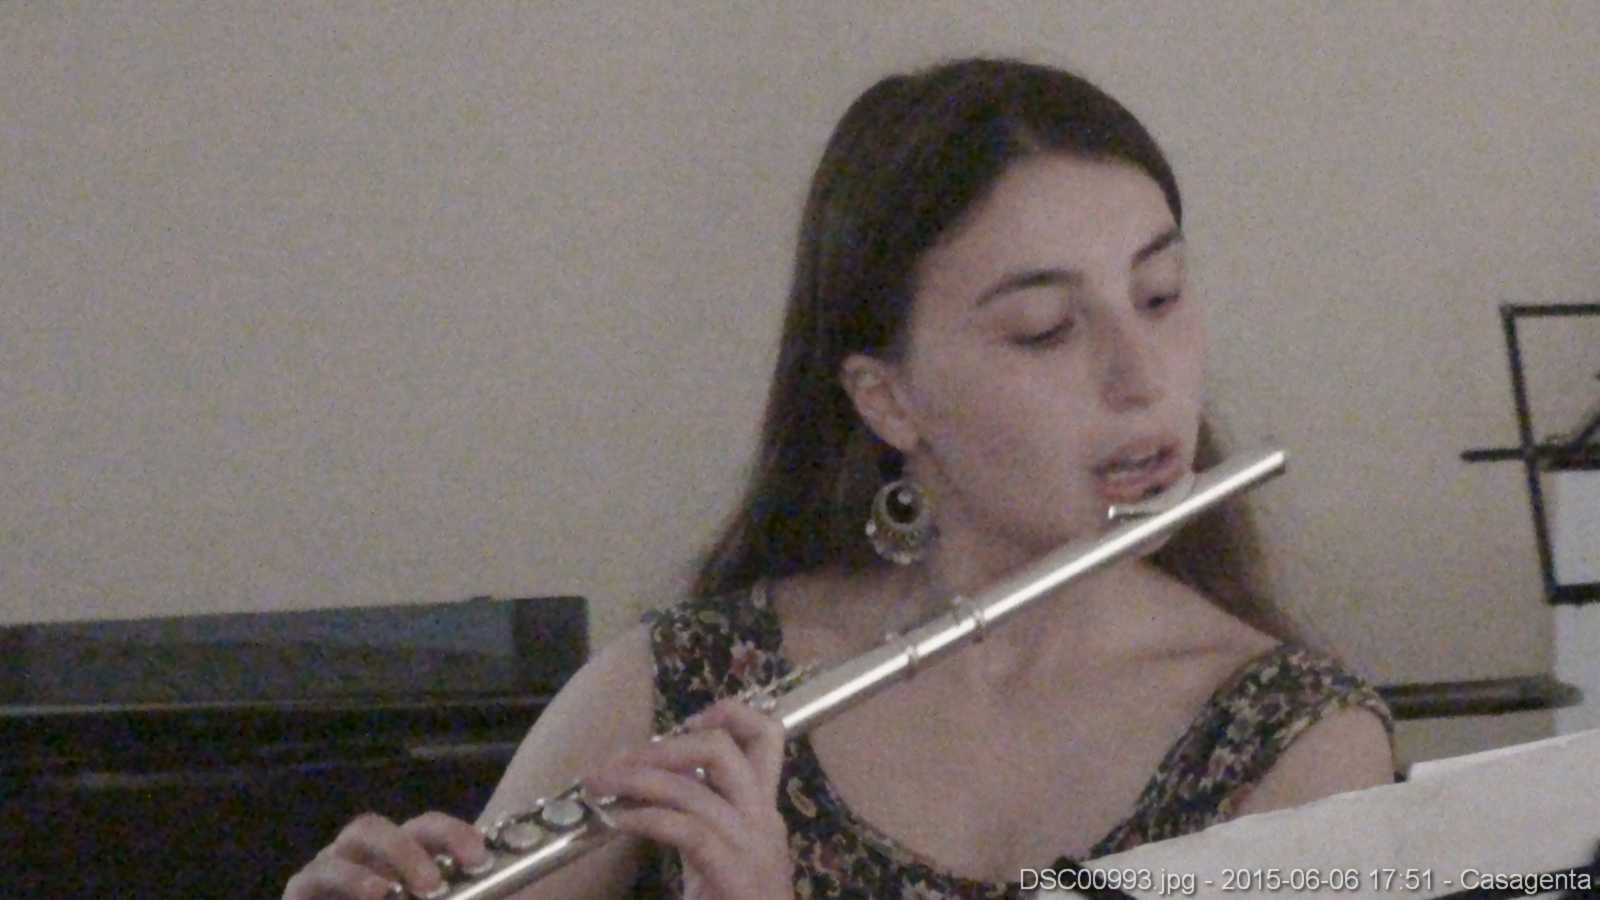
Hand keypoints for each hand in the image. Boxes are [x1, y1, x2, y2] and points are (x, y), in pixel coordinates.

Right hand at [282, 810, 489, 899]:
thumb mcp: (450, 899)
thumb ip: (465, 892)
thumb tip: (500, 885)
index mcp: (401, 854)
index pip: (427, 828)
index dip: (454, 835)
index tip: (479, 859)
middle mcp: (363, 855)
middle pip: (379, 827)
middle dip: (408, 849)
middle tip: (433, 886)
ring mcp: (330, 869)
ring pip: (349, 843)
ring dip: (371, 869)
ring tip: (390, 893)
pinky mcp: (301, 891)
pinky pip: (314, 878)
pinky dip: (346, 883)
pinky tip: (372, 896)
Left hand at [582, 697, 793, 899]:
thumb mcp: (713, 858)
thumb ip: (695, 819)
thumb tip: (646, 785)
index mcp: (763, 810)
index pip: (766, 736)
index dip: (726, 713)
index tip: (682, 724)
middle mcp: (764, 820)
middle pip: (723, 748)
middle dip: (663, 745)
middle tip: (620, 763)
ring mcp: (753, 848)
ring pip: (695, 788)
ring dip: (638, 779)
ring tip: (600, 786)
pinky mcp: (735, 874)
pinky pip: (687, 830)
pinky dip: (645, 818)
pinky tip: (617, 822)